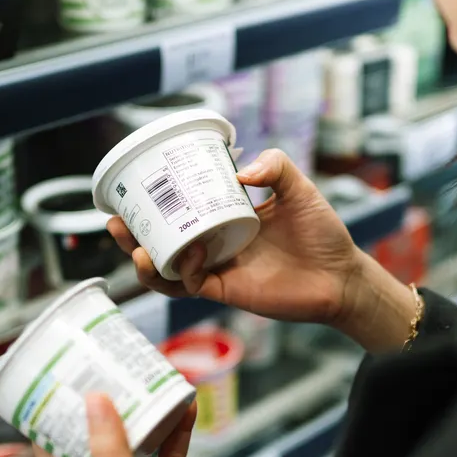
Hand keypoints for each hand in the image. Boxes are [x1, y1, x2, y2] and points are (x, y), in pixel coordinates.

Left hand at [33, 395, 229, 456]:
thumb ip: (111, 450)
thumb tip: (95, 401)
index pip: (51, 448)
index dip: (48, 415)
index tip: (53, 382)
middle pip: (95, 438)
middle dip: (101, 407)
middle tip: (106, 370)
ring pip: (135, 444)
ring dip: (141, 416)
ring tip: (146, 382)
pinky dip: (175, 434)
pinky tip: (183, 410)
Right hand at [108, 149, 362, 324]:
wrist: (342, 275)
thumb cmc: (322, 232)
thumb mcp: (298, 187)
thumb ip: (275, 166)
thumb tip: (240, 172)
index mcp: (223, 217)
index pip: (179, 210)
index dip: (151, 204)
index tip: (130, 190)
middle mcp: (214, 244)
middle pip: (161, 242)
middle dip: (132, 236)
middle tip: (114, 222)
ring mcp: (218, 269)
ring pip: (169, 270)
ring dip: (146, 262)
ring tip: (135, 248)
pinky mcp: (228, 291)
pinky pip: (194, 286)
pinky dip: (184, 273)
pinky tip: (186, 256)